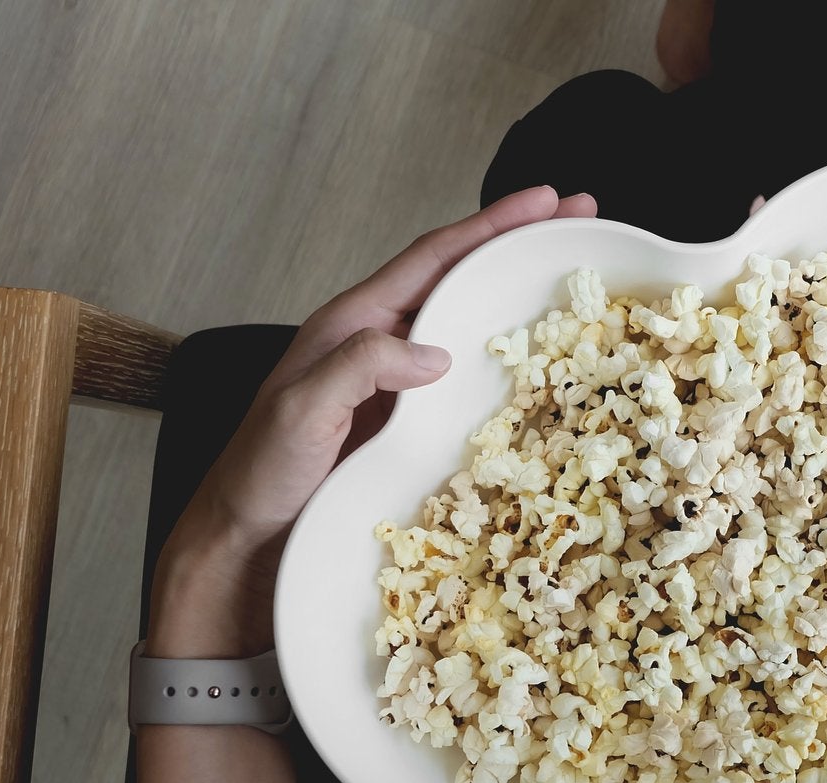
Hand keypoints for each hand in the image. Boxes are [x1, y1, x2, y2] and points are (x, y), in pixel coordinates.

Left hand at [146, 186, 596, 657]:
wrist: (246, 537)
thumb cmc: (262, 474)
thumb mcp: (300, 409)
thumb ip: (359, 367)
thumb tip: (436, 352)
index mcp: (353, 323)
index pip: (433, 258)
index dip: (489, 226)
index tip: (545, 200)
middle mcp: (380, 343)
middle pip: (460, 278)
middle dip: (518, 245)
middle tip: (580, 218)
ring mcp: (398, 383)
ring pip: (469, 324)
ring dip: (520, 299)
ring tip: (576, 281)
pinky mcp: (411, 422)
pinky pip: (469, 379)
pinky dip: (509, 360)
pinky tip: (543, 367)